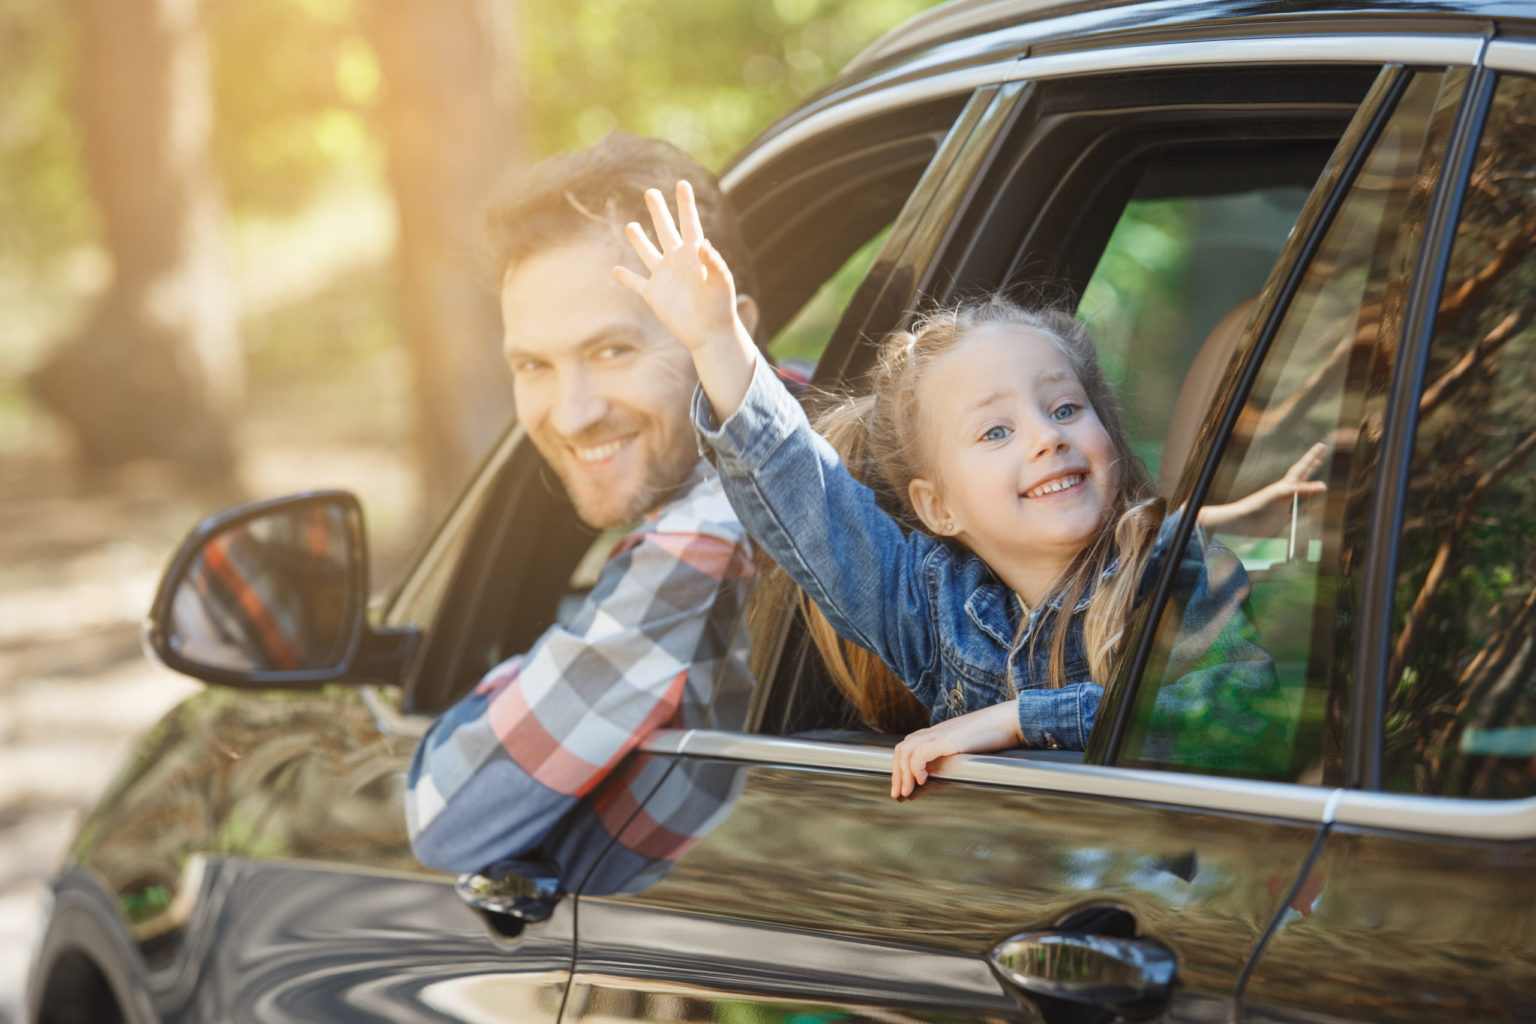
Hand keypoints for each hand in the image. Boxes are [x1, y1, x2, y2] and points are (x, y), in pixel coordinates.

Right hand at [613, 180, 744, 353]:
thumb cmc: (721, 307)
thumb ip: (714, 263)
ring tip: (630, 225)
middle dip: (658, 211)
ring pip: (648, 252)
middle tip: (650, 192)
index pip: (689, 223)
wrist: (711, 333)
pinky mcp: (655, 295)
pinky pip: (637, 283)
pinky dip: (626, 277)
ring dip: (639, 239)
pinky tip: (616, 270)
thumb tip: (703, 244)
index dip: (685, 204)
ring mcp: (664, 277)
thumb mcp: (721, 283)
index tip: (682, 184)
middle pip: (665, 230)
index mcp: (695, 254)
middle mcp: (678, 261)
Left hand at [890, 700, 1022, 797]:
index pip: (906, 748)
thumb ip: (942, 770)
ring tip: (907, 791)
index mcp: (936, 735)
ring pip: (907, 750)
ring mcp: (940, 734)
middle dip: (897, 773)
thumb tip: (924, 787)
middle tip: (898, 794)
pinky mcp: (948, 740)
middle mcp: (934, 733)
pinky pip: (922, 752)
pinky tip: (923, 780)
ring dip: (903, 773)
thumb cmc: (992, 739)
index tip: (900, 788)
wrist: (1010, 722)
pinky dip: (916, 767)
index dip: (898, 768)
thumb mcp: (961, 758)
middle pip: (902, 749)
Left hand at [1197, 442, 1326, 532]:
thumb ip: (1303, 490)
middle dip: (1312, 466)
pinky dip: (1295, 514)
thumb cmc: (1259, 505)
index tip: (1321, 445)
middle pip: (1303, 476)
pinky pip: (1290, 516)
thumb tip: (1324, 486)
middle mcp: (1285, 493)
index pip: (1303, 468)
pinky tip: (1294, 515)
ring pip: (1299, 495)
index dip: (1312, 457)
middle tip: (1321, 454)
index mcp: (1286, 485)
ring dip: (1307, 488)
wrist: (1242, 521)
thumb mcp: (1282, 494)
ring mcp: (1283, 506)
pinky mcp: (1279, 520)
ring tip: (1314, 484)